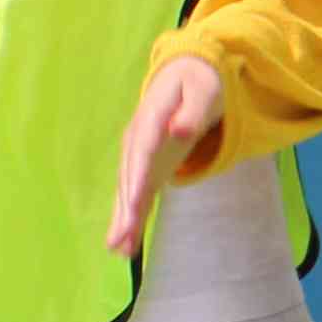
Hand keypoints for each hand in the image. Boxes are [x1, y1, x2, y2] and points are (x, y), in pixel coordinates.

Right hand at [109, 57, 226, 253]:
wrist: (185, 72)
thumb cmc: (200, 81)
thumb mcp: (204, 89)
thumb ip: (193, 110)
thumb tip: (179, 130)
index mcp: (151, 117)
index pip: (142, 149)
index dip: (137, 175)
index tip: (134, 201)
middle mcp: (138, 138)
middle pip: (129, 175)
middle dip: (125, 207)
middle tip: (119, 239)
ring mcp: (139, 153)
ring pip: (128, 188)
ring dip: (123, 218)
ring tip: (117, 248)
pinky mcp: (146, 164)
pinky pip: (137, 191)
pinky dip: (130, 215)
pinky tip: (125, 243)